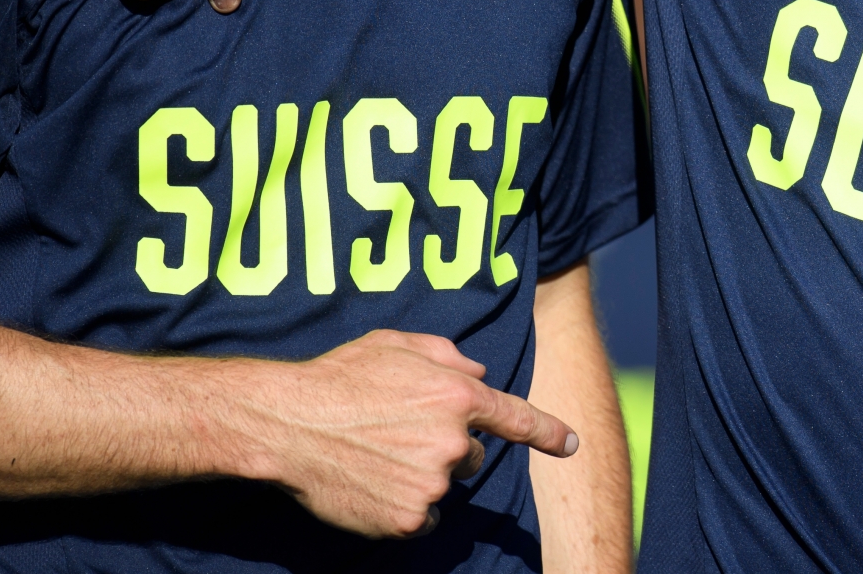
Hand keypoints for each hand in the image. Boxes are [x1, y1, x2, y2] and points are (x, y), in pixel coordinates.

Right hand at [257, 330, 576, 539]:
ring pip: (444, 485)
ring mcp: (431, 484)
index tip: (573, 444)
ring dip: (422, 475)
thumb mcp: (397, 344)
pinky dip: (404, 508)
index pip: (517, 417)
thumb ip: (447, 355)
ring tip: (377, 455)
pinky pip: (423, 518)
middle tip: (398, 434)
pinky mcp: (408, 518)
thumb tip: (479, 374)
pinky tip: (373, 484)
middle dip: (447, 446)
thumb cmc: (341, 376)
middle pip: (472, 455)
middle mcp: (452, 441)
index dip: (549, 433)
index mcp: (456, 395)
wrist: (289, 423)